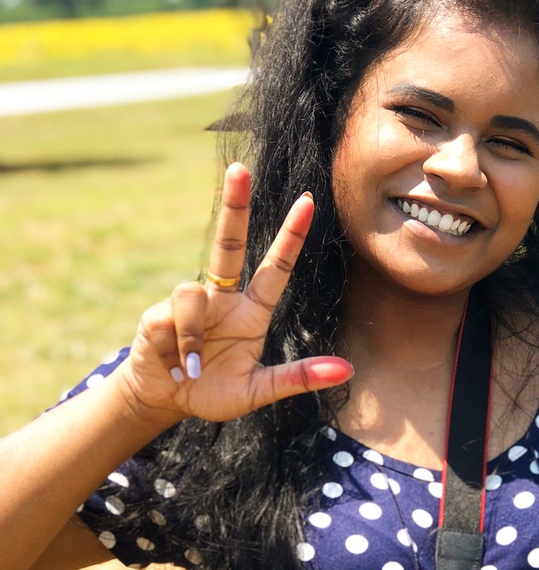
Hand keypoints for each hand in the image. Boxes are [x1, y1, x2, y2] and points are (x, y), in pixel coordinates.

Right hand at [117, 163, 351, 424]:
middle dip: (234, 207)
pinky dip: (178, 343)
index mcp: (251, 312)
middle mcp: (223, 298)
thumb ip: (299, 378)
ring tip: (191, 368)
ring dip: (194, 334)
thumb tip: (347, 371)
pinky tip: (175, 362)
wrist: (165, 400)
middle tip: (240, 168)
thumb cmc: (213, 392)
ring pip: (194, 292)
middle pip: (229, 244)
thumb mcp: (259, 390)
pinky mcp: (159, 312)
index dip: (291, 236)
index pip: (276, 267)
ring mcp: (191, 302)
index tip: (308, 202)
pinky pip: (173, 315)